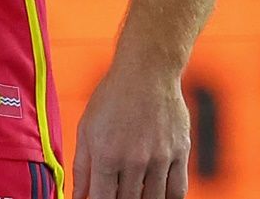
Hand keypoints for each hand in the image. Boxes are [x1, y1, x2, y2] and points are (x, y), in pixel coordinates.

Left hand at [73, 62, 190, 198]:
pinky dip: (167, 198)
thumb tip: (78, 197)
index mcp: (107, 155)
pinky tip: (157, 195)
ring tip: (134, 191)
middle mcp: (135, 160)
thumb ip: (82, 168)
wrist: (147, 72)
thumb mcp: (87, 130)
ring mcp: (160, 158)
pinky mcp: (180, 153)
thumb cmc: (112, 98)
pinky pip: (178, 190)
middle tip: (116, 192)